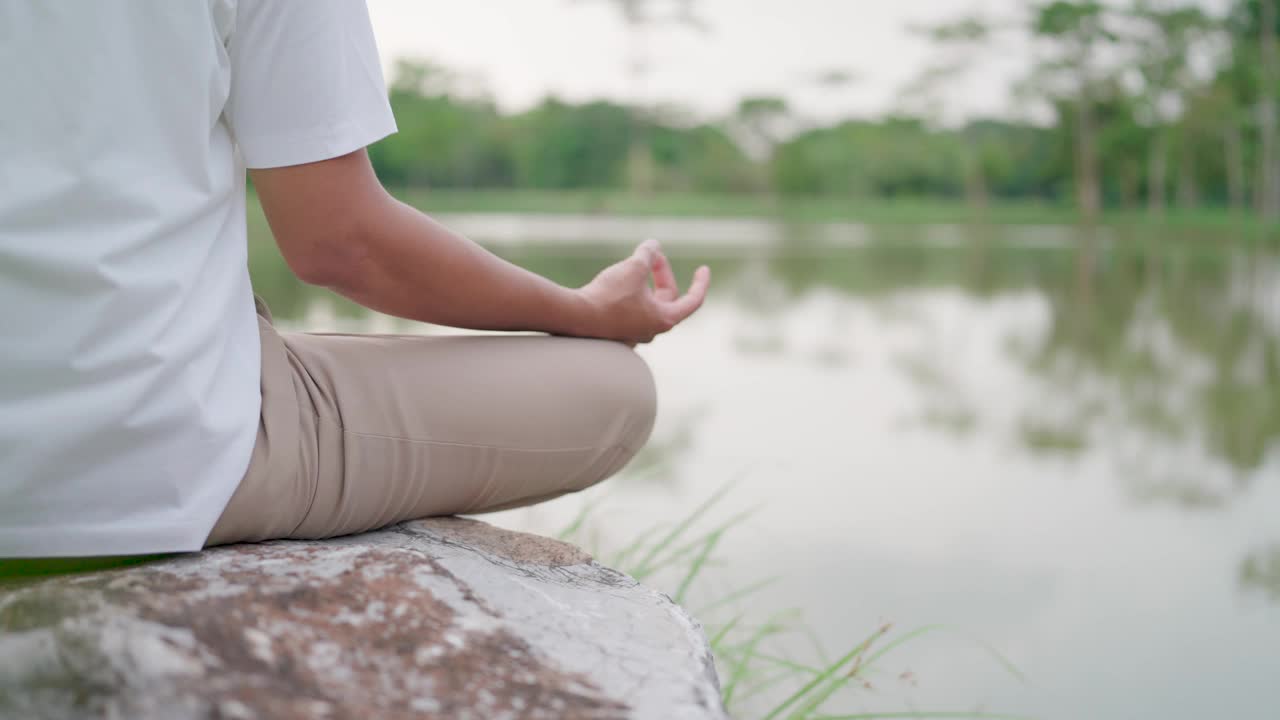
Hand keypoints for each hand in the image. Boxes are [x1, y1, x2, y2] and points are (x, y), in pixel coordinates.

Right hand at [576, 239, 710, 344]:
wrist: (575, 318)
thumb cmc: (609, 296)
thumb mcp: (633, 267)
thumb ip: (647, 253)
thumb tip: (653, 245)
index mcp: (664, 319)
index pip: (693, 301)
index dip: (701, 283)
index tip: (703, 269)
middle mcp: (651, 331)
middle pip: (666, 298)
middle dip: (661, 273)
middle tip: (651, 255)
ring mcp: (632, 334)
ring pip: (646, 304)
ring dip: (644, 283)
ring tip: (633, 265)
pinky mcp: (615, 332)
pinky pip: (630, 310)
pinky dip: (630, 293)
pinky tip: (618, 280)